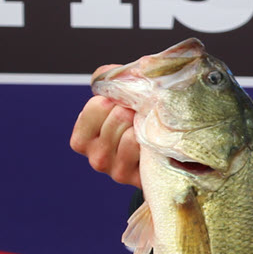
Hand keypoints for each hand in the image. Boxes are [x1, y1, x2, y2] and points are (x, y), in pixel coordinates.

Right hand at [70, 67, 143, 188]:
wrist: (169, 154)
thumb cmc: (139, 121)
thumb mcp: (120, 97)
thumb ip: (109, 79)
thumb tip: (110, 75)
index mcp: (83, 138)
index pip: (96, 106)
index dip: (117, 98)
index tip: (126, 104)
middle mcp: (95, 157)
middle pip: (115, 117)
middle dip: (134, 110)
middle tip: (144, 116)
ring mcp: (113, 170)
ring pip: (127, 132)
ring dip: (143, 124)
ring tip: (149, 128)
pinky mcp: (132, 178)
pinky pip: (138, 146)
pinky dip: (148, 138)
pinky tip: (153, 140)